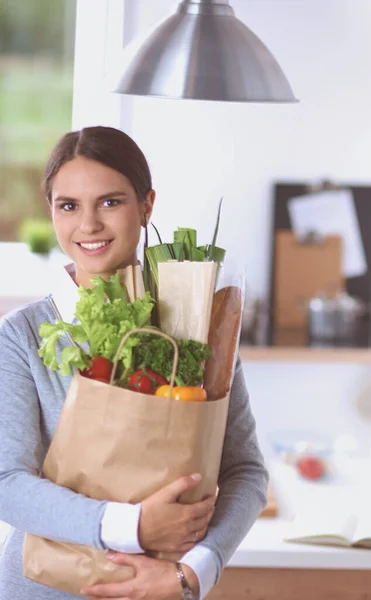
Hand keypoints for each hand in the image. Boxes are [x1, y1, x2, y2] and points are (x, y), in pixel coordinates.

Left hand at [80, 552, 198, 599]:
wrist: (183, 583)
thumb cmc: (164, 572)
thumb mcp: (145, 562)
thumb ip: (127, 558)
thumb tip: (110, 555)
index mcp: (131, 590)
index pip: (108, 591)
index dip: (95, 591)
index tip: (83, 589)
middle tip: (90, 597)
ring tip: (104, 599)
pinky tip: (123, 598)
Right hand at [139, 473, 215, 552]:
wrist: (136, 530)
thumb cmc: (150, 509)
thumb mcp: (165, 493)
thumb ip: (183, 484)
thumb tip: (198, 477)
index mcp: (187, 514)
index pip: (205, 507)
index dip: (211, 501)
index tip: (212, 496)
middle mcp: (188, 528)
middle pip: (205, 520)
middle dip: (209, 512)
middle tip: (210, 506)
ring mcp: (182, 539)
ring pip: (201, 532)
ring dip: (205, 524)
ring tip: (205, 518)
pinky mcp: (176, 547)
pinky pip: (192, 543)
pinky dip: (197, 537)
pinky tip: (195, 533)